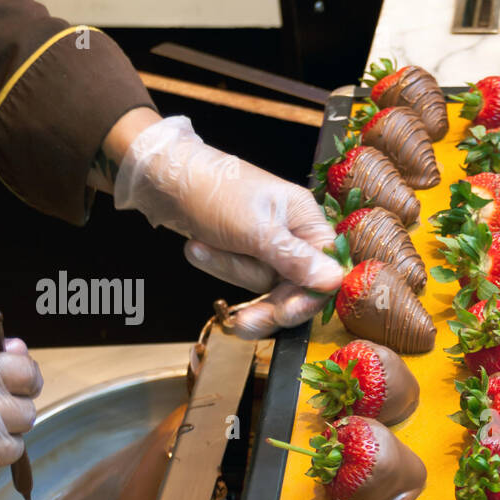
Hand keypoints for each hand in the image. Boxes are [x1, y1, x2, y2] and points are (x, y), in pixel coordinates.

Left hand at [110, 113, 343, 336]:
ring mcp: (269, 245)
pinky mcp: (245, 252)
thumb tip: (336, 280)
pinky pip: (242, 276)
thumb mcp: (256, 230)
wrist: (163, 176)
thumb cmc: (213, 191)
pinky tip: (196, 248)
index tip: (286, 313)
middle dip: (267, 303)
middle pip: (296, 287)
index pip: (325, 270)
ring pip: (264, 285)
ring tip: (198, 248)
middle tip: (244, 323)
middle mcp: (293, 234)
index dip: (309, 297)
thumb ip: (296, 260)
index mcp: (306, 220)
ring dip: (231, 272)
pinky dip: (220, 266)